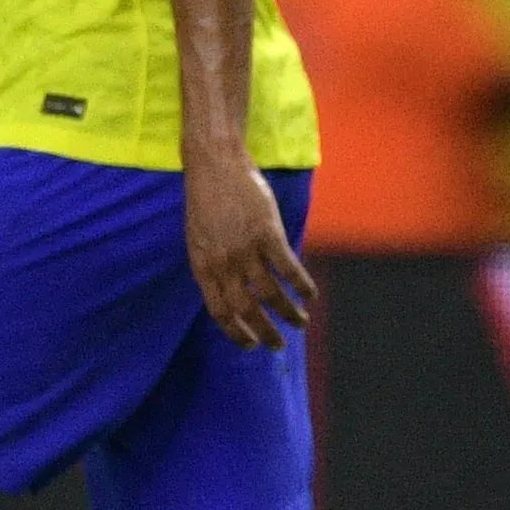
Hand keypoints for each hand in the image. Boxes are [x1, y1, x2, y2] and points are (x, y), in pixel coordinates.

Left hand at [185, 151, 314, 348]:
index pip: (220, 312)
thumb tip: (226, 292)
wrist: (215, 164)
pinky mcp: (267, 233)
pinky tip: (311, 294)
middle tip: (279, 345)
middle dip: (265, 333)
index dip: (236, 333)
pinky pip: (288, 268)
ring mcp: (245, 248)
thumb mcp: (198, 238)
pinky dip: (302, 285)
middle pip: (246, 310)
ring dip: (288, 313)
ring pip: (270, 294)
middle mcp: (223, 263)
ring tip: (300, 323)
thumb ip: (212, 266)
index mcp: (203, 266)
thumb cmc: (207, 200)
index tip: (250, 346)